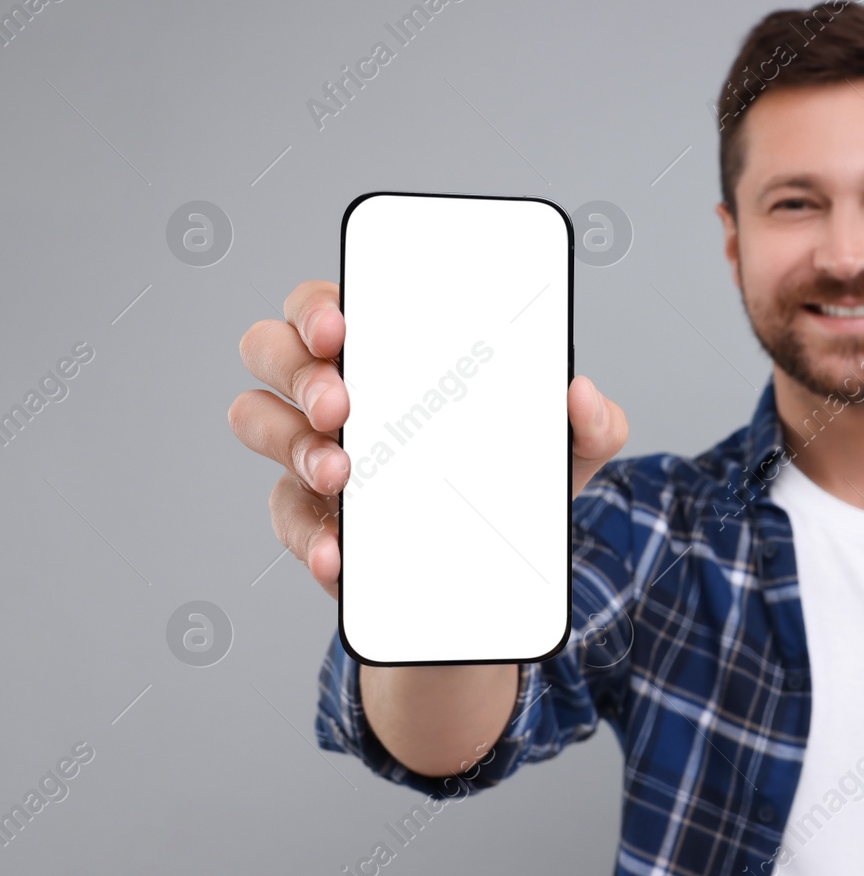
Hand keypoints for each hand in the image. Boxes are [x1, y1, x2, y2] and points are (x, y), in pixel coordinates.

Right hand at [229, 281, 628, 599]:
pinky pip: (286, 517)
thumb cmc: (518, 478)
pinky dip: (307, 535)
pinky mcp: (313, 518)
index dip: (317, 306)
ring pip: (256, 420)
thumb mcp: (568, 450)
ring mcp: (314, 452)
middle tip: (343, 404)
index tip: (342, 326)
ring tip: (341, 474)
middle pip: (271, 349)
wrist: (505, 571)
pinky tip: (337, 552)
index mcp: (390, 353)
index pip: (325, 305)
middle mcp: (338, 392)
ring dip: (289, 443)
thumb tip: (582, 392)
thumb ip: (595, 421)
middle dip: (297, 370)